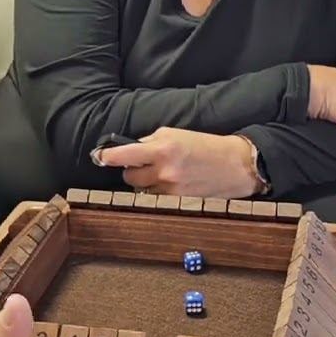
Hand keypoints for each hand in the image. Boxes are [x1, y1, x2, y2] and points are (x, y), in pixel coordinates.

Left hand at [95, 127, 260, 196]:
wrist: (235, 166)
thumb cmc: (206, 146)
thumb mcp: (177, 134)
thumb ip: (152, 141)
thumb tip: (133, 149)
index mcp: (163, 149)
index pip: (126, 154)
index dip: (108, 156)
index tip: (100, 156)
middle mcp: (164, 171)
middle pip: (129, 176)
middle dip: (132, 170)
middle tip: (144, 163)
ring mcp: (170, 190)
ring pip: (141, 189)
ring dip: (146, 182)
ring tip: (164, 173)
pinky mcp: (177, 202)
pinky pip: (155, 198)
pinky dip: (157, 191)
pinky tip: (171, 183)